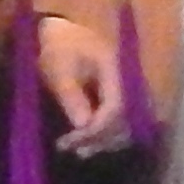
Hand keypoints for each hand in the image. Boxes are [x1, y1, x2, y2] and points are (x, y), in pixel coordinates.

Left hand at [35, 10, 129, 154]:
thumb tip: (84, 125)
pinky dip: (104, 134)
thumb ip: (71, 96)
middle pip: (125, 119)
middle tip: (73, 149)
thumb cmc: (57, 47)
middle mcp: (126, 80)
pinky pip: (118, 120)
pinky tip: (86, 144)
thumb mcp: (59, 69)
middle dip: (101, 137)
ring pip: (125, 123)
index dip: (97, 128)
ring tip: (77, 150)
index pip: (116, 107)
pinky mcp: (116, 95)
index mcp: (115, 69)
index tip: (73, 140)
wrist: (58, 33)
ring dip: (104, 140)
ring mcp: (123, 88)